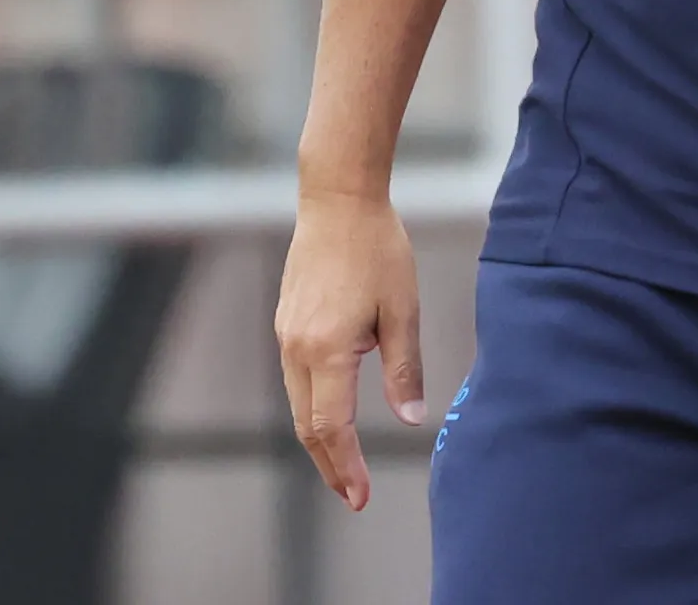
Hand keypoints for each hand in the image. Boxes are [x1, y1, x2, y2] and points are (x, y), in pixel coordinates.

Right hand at [275, 189, 426, 511]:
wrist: (338, 199)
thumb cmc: (377, 249)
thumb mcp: (403, 310)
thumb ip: (404, 369)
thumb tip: (412, 420)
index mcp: (328, 349)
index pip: (331, 427)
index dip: (346, 467)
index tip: (359, 498)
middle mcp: (297, 347)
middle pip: (306, 424)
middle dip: (329, 465)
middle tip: (352, 496)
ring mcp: (286, 333)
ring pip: (297, 403)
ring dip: (319, 438)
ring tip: (344, 464)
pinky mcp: (285, 320)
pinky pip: (294, 377)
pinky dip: (311, 406)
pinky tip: (331, 413)